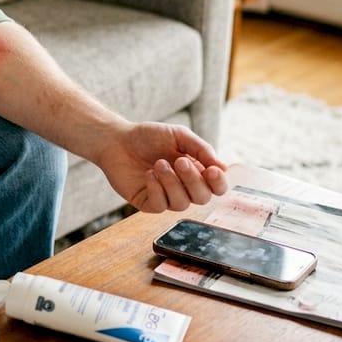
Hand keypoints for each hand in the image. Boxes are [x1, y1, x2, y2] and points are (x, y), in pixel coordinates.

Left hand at [95, 121, 228, 212]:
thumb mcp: (179, 135)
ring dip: (171, 182)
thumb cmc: (149, 137)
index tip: (212, 170)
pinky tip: (148, 174)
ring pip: (181, 204)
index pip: (217, 188)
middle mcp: (184, 187)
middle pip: (202, 198)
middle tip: (179, 161)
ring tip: (158, 164)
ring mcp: (166, 196)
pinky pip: (160, 205)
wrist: (118, 140)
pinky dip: (156, 189)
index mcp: (196, 172)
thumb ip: (201, 149)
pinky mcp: (148, 202)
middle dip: (192, 180)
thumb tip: (224, 167)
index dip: (219, 183)